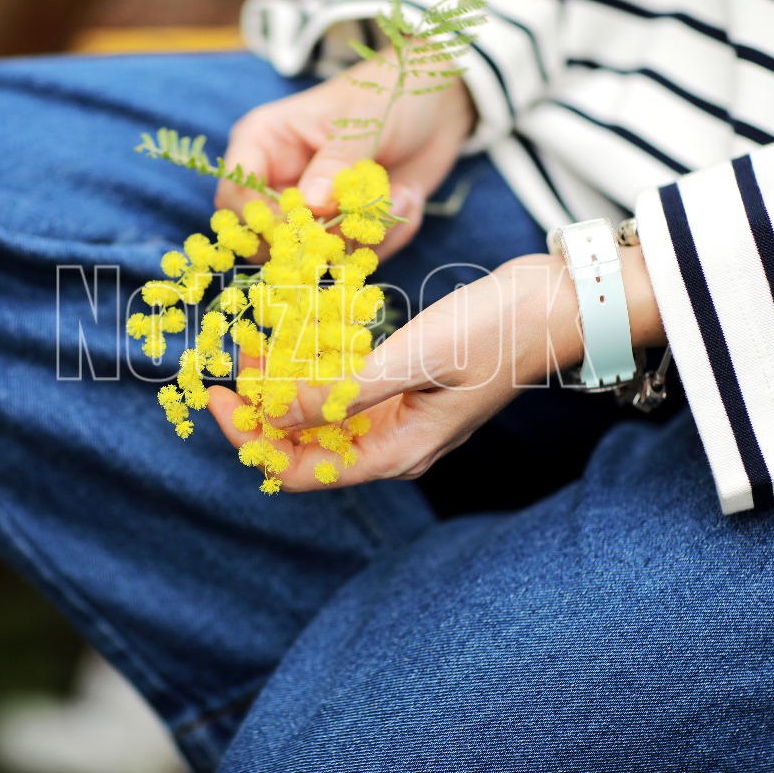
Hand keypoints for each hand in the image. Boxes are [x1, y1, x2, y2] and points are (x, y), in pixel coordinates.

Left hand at [207, 249, 664, 490]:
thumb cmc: (495, 332)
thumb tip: (278, 414)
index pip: (302, 469)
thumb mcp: (414, 359)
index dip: (251, 439)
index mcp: (397, 452)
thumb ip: (344, 391)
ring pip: (322, 415)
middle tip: (229, 360)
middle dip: (260, 409)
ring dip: (284, 385)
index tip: (218, 396)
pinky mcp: (404, 387)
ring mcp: (399, 417)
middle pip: (306, 446)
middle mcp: (393, 445)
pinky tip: (294, 338)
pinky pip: (345, 389)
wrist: (556, 304)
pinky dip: (315, 367)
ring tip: (252, 343)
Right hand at [216, 46, 475, 259]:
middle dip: (322, 240)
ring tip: (401, 194)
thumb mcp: (362, 122)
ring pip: (318, 255)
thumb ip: (335, 166)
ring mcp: (313, 210)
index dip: (267, 220)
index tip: (313, 221)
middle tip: (362, 219)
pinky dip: (390, 234)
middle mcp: (280, 181)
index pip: (236, 198)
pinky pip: (356, 257)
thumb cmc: (387, 94)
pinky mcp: (346, 229)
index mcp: (263, 144)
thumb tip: (312, 206)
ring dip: (368, 234)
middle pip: (268, 240)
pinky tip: (408, 196)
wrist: (435, 101)